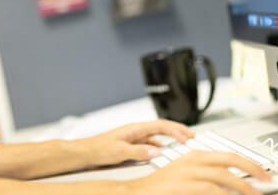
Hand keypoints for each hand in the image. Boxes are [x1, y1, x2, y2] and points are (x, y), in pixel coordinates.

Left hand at [79, 119, 193, 167]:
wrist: (86, 152)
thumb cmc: (98, 148)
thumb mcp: (120, 151)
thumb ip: (139, 151)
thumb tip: (156, 152)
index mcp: (135, 128)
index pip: (160, 125)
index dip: (175, 130)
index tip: (187, 136)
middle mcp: (136, 131)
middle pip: (161, 128)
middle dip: (177, 130)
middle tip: (191, 135)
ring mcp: (134, 137)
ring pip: (156, 136)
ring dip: (170, 139)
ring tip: (181, 143)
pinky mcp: (131, 145)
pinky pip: (149, 144)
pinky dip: (160, 147)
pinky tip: (162, 152)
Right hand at [128, 151, 271, 194]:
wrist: (138, 192)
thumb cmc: (162, 188)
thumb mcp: (186, 177)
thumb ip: (207, 177)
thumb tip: (230, 185)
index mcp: (194, 156)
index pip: (227, 154)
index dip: (249, 162)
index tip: (263, 172)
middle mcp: (192, 161)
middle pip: (229, 160)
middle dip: (251, 168)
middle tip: (267, 179)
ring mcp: (188, 173)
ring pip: (223, 175)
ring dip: (243, 185)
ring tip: (255, 194)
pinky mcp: (184, 185)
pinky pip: (210, 189)